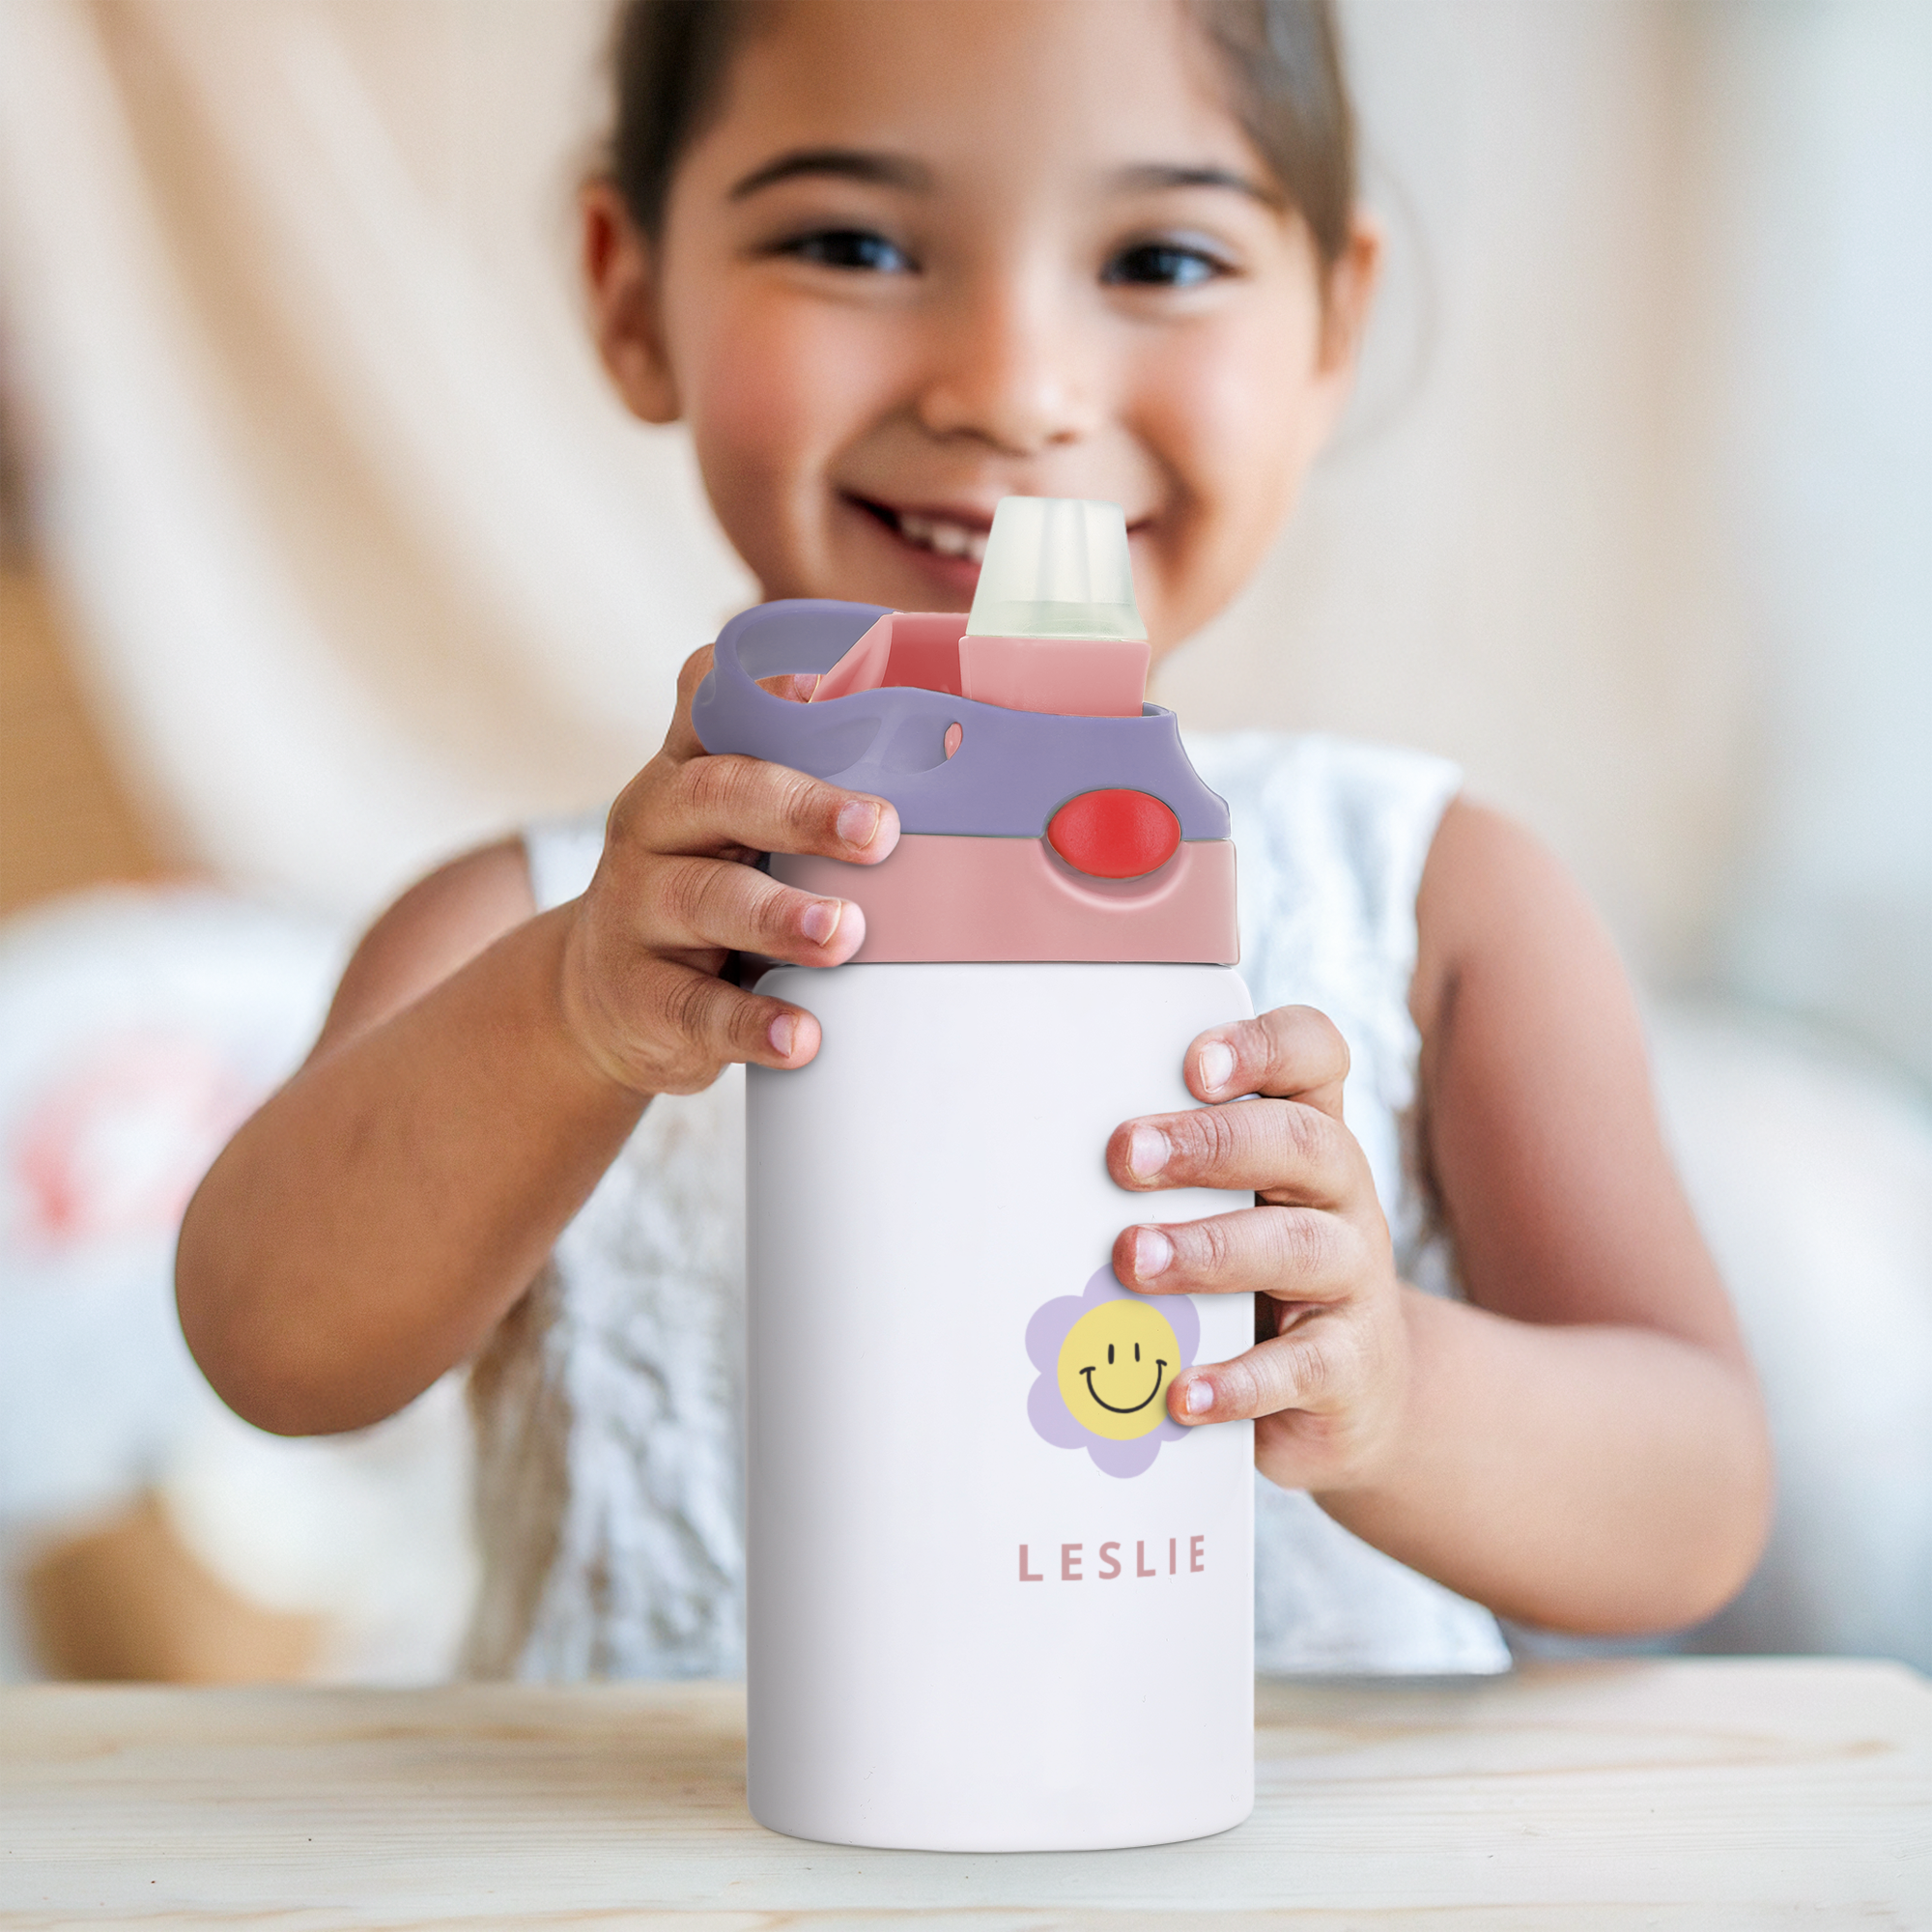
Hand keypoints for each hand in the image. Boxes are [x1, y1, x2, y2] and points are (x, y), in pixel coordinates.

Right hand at [558, 648, 898, 1094]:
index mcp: (684, 776)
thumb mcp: (719, 822)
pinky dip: (752, 1024)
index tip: (825, 697)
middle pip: (714, 800)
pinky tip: (802, 1037)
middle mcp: (649, 831)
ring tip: (842, 934)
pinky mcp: (641, 1001)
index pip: (711, 715)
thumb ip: (775, 762)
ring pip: (705, 903)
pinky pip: (697, 1010)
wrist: (603, 1000)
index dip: (768, 703)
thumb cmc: (695, 889)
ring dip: (779, 917)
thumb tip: (848, 700)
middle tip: (878, 831)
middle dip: (799, 811)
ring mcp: (636, 916)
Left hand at [1106, 1006, 1408, 1494]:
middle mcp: (1340, 1195)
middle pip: (1300, 1143)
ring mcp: (1353, 1279)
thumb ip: (1162, 1176)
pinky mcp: (1350, 1366)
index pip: (1313, 1056)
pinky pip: (1301, 1368)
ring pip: (1295, 1247)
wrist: (1353, 1392)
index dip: (1264, 1048)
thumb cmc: (1255, 1277)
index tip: (1194, 1065)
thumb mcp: (1227, 1207)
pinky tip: (1179, 1391)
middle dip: (1208, 1144)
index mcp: (1307, 1137)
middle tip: (1124, 1154)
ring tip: (1132, 1259)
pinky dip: (1237, 1380)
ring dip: (1207, 1249)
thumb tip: (1030, 1167)